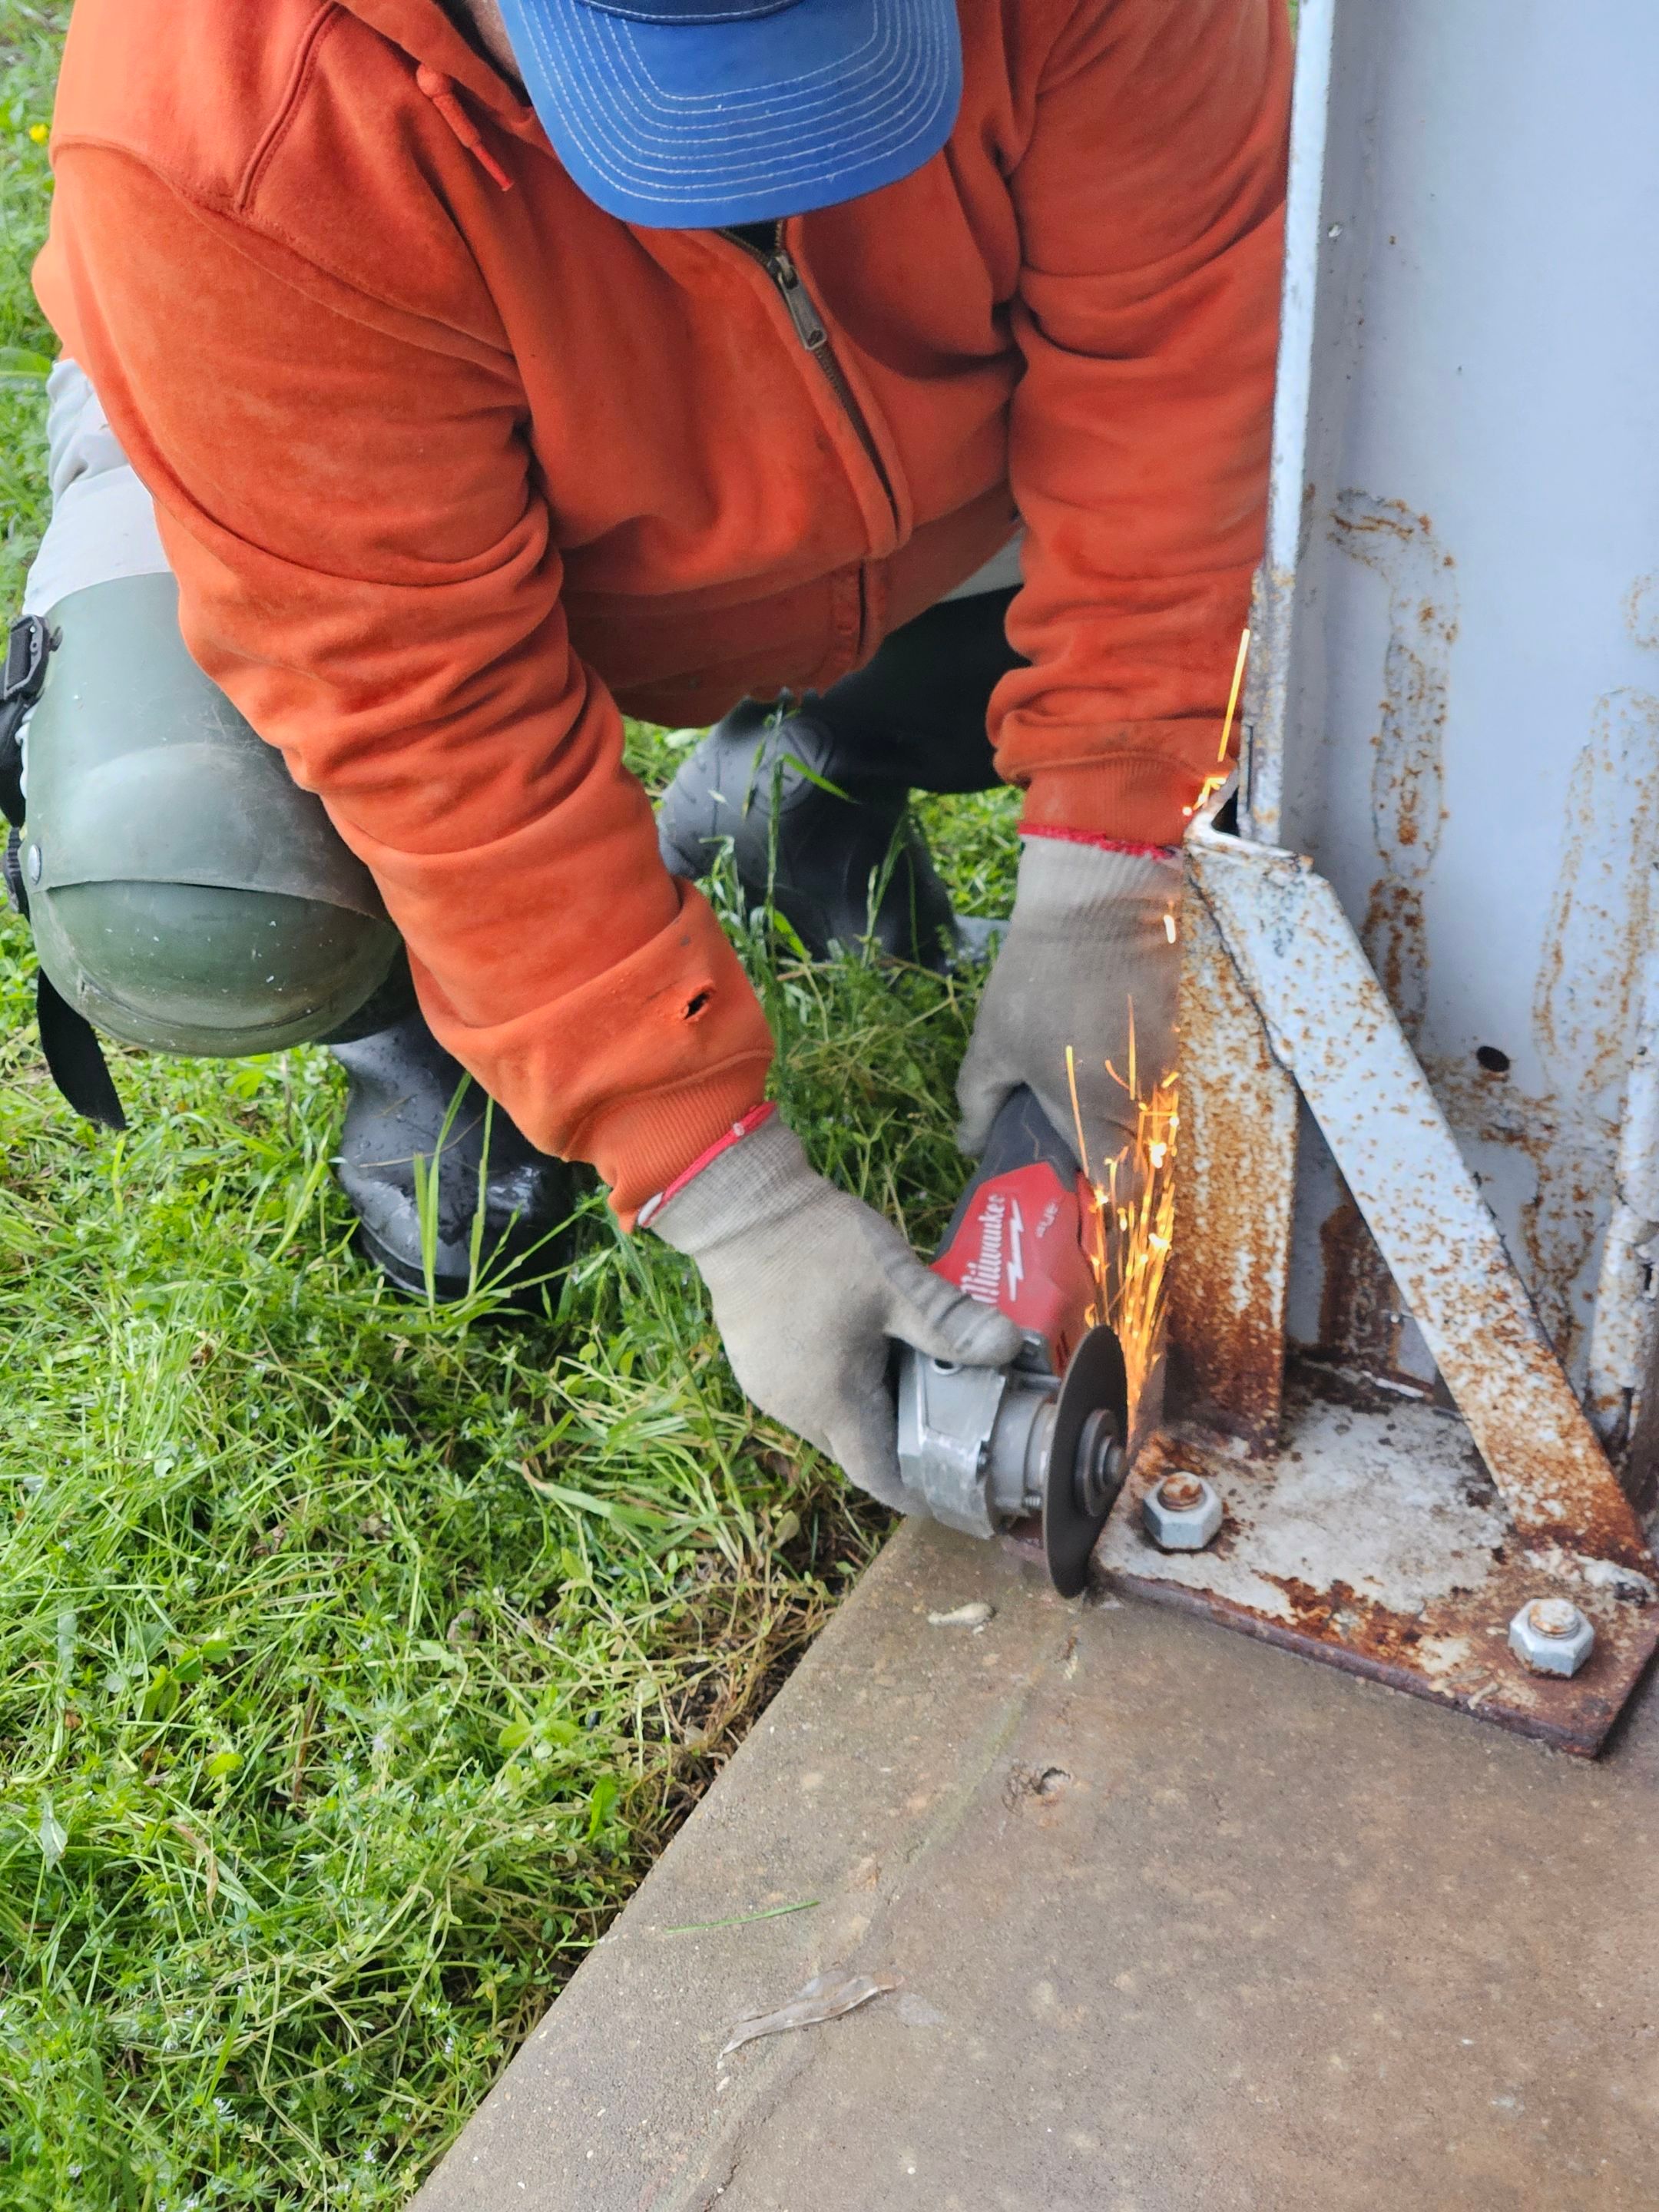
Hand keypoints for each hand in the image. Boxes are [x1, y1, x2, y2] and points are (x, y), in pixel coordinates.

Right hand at [650, 1115, 1020, 1504]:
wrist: (741, 1206)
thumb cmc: (819, 1247)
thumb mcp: (896, 1283)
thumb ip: (950, 1322)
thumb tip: (1009, 1348)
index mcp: (832, 1402)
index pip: (876, 1476)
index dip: (915, 1492)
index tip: (952, 1490)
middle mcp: (793, 1408)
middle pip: (854, 1449)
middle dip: (898, 1446)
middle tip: (947, 1422)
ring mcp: (766, 1385)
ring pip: (828, 1421)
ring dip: (867, 1411)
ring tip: (911, 1378)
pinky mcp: (754, 1359)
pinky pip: (805, 1393)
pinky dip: (839, 1387)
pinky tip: (865, 1349)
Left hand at [956, 834, 1181, 1173]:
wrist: (1101, 901)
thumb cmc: (1039, 977)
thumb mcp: (993, 1042)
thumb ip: (979, 1103)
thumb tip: (969, 1148)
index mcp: (1096, 1109)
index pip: (1122, 1191)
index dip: (1101, 1198)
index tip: (1077, 1182)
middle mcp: (1148, 1099)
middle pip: (1143, 1159)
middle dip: (1111, 1153)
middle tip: (1074, 1127)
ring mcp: (1177, 1067)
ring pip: (1158, 1119)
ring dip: (1128, 1112)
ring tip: (1092, 1076)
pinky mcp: (1192, 1036)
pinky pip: (1172, 1080)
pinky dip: (1145, 1075)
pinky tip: (1115, 1045)